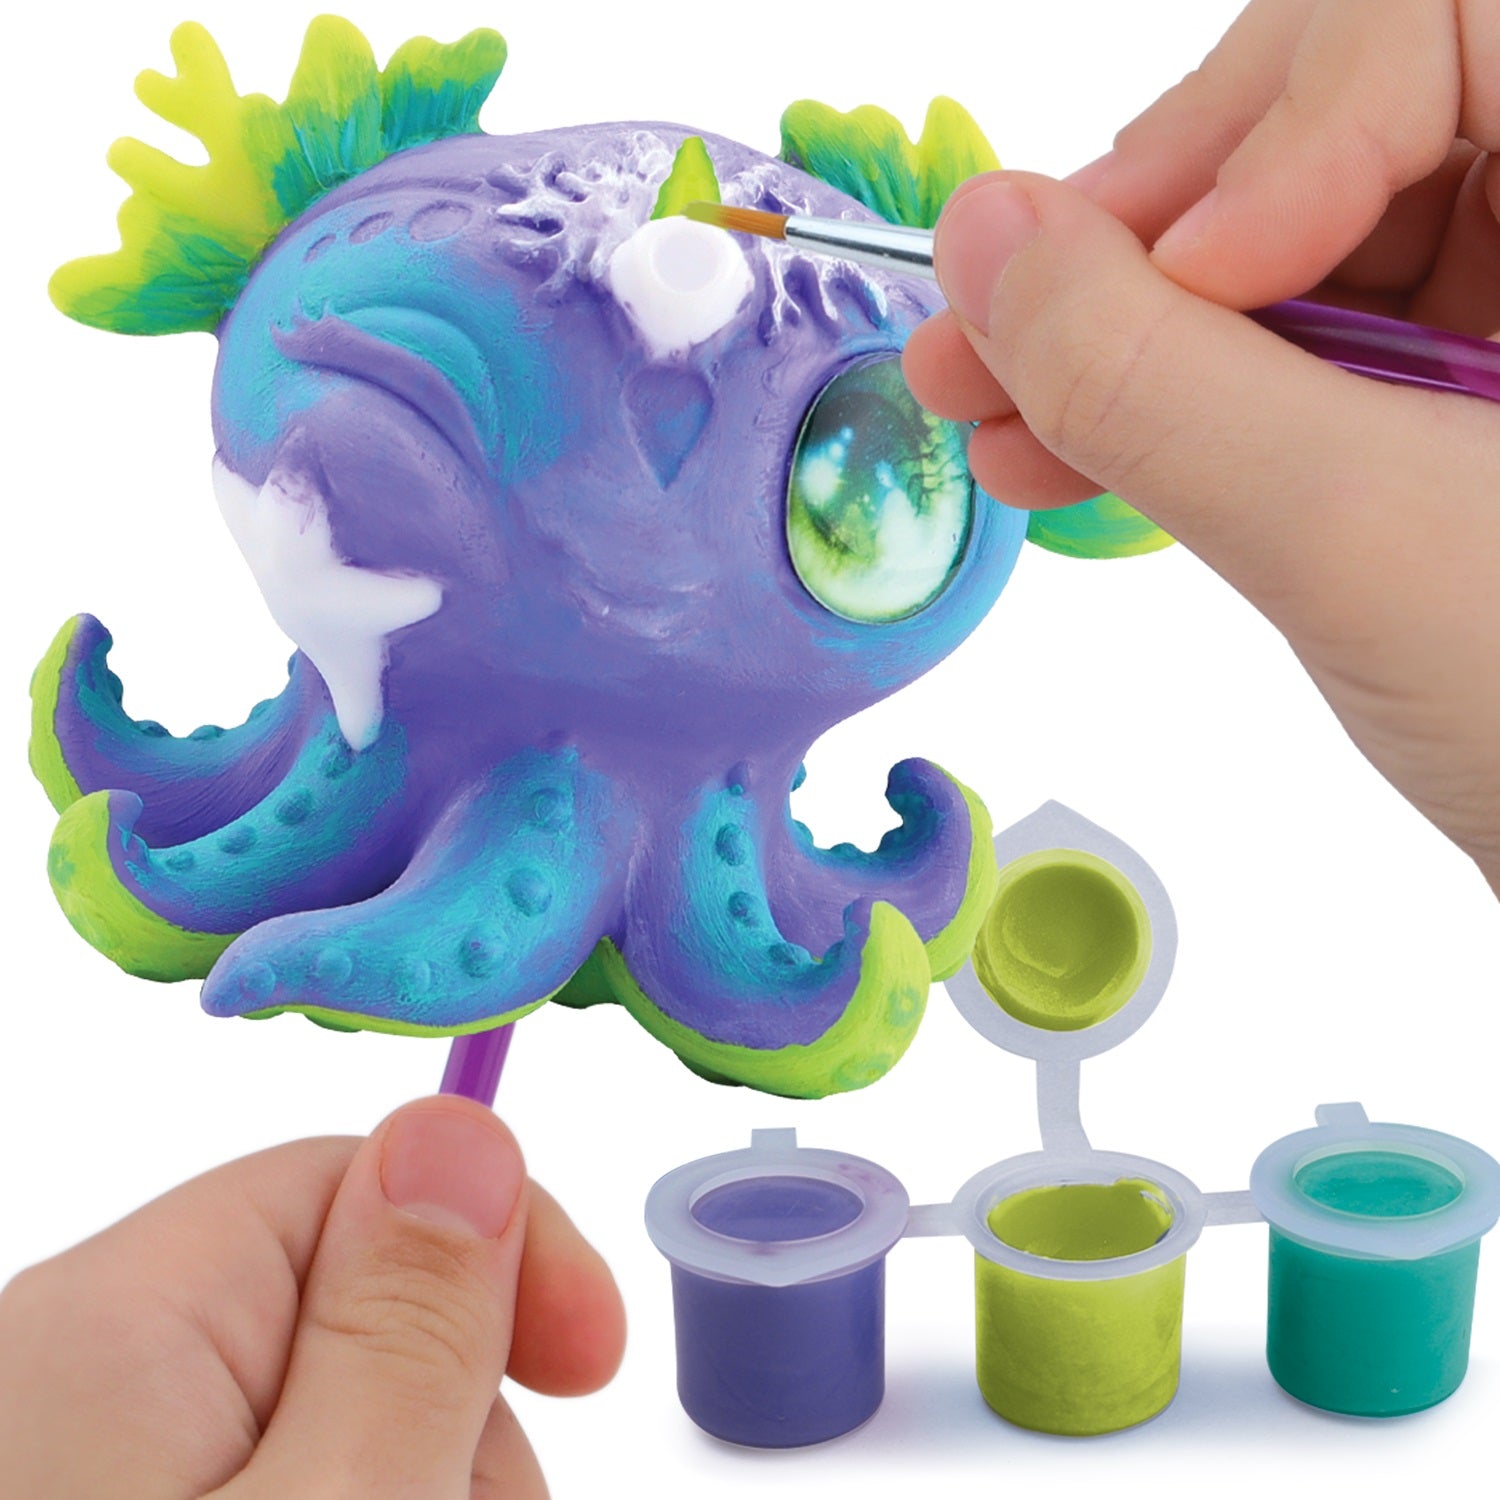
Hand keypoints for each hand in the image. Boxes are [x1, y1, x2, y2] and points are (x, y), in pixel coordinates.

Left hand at [0, 1098, 624, 1497]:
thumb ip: (401, 1333)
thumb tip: (461, 1134)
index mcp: (117, 1321)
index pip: (356, 1179)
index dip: (500, 1251)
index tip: (592, 1360)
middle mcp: (71, 1370)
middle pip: (349, 1307)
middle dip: (456, 1412)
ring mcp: (76, 1460)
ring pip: (325, 1413)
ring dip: (420, 1480)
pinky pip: (273, 1472)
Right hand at [904, 0, 1499, 893]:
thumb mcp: (1360, 538)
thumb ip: (1158, 378)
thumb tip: (985, 238)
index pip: (1432, 22)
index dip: (1280, 130)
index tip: (1183, 283)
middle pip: (1331, 123)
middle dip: (1145, 241)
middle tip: (992, 334)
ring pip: (1284, 246)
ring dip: (1121, 333)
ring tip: (990, 413)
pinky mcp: (1456, 397)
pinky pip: (1286, 348)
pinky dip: (1170, 400)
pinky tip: (1059, 449)